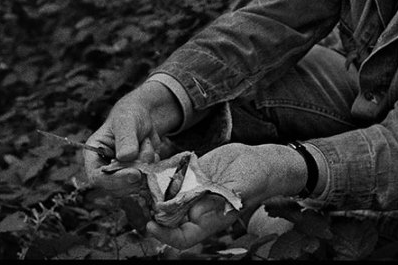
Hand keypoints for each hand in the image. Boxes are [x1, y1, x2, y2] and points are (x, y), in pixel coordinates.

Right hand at [84, 81, 181, 193]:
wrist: (143, 118)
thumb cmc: (129, 115)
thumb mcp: (126, 122)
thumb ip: (125, 138)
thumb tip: (125, 157)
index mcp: (94, 155)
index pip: (97, 177)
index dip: (115, 180)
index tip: (135, 174)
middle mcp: (104, 168)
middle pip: (117, 187)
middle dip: (135, 173)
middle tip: (146, 154)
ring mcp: (120, 174)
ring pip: (134, 184)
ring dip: (146, 165)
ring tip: (145, 143)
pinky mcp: (135, 176)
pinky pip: (147, 180)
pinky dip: (153, 166)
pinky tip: (150, 150)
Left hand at [147, 142, 304, 248]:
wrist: (260, 161)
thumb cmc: (256, 180)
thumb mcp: (242, 189)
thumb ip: (226, 198)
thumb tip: (212, 207)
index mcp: (208, 219)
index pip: (182, 236)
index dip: (165, 235)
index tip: (151, 224)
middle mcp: (197, 207)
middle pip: (168, 216)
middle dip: (152, 209)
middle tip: (137, 196)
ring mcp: (194, 190)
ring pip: (167, 196)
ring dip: (153, 190)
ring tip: (138, 179)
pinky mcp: (193, 173)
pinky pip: (174, 176)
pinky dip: (164, 172)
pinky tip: (153, 166)